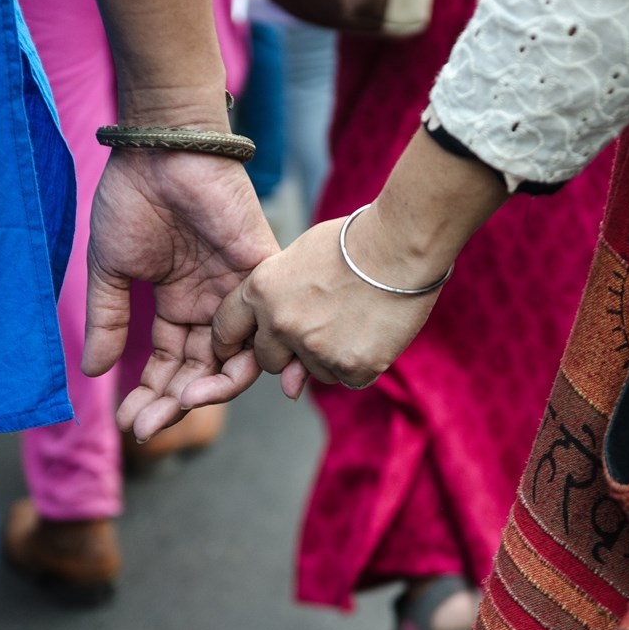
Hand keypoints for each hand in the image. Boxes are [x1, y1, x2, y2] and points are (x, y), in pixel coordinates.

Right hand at [82, 148, 278, 440]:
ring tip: (178, 406)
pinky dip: (256, 359)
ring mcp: (237, 292)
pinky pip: (268, 324)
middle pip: (202, 369)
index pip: (170, 364)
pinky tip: (228, 385)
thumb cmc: (133, 200)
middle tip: (149, 426)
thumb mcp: (112, 270)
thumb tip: (94, 372)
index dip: (151, 395)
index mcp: (177, 305)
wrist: (161, 150)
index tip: (129, 425)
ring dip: (208, 388)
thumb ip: (110, 321)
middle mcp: (211, 305)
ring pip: (235, 358)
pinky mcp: (261, 273)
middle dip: (175, 401)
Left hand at [180, 213, 442, 408]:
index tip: (247, 343)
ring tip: (357, 316)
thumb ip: (280, 310)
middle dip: (288, 351)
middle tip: (323, 321)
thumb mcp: (300, 260)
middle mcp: (281, 324)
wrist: (401, 245)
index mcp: (261, 291)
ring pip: (313, 372)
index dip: (234, 340)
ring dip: (330, 356)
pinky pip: (349, 379)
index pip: (226, 329)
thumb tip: (289, 387)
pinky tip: (375, 331)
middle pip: (269, 360)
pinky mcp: (350, 366)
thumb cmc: (354, 242)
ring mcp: (315, 349)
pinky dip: (362, 363)